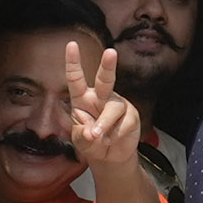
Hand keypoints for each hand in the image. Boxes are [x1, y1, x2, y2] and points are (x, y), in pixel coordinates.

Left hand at [65, 41, 145, 181]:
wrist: (110, 157)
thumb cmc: (91, 143)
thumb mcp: (80, 141)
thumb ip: (81, 135)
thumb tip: (91, 132)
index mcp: (82, 99)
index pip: (76, 78)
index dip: (73, 62)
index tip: (71, 45)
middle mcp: (101, 97)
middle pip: (105, 80)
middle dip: (108, 66)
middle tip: (110, 52)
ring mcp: (117, 105)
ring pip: (113, 109)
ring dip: (104, 125)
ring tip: (98, 138)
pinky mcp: (131, 116)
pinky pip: (124, 124)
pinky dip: (115, 137)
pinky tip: (111, 141)